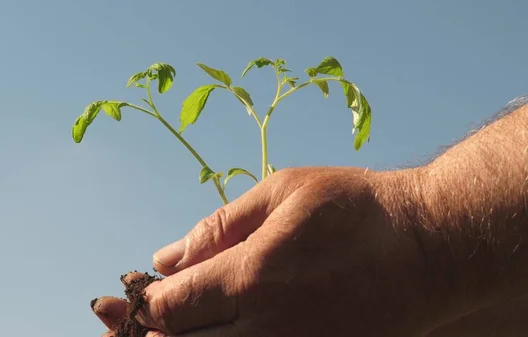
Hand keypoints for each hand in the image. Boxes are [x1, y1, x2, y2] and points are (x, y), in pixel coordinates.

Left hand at [92, 167, 444, 336]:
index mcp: (251, 276)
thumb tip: (164, 257)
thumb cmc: (355, 209)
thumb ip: (217, 226)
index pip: (170, 306)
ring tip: (173, 324)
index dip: (143, 303)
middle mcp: (266, 324)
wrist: (428, 247)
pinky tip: (222, 329)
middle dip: (149, 332)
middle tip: (133, 318)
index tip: (135, 294)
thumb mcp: (282, 193)